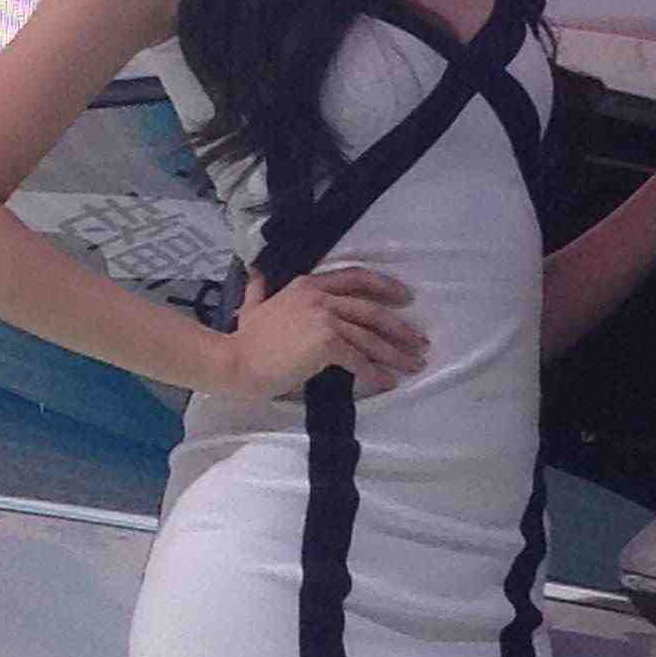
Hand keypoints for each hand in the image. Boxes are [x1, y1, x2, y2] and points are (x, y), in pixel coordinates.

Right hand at [227, 262, 429, 399]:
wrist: (236, 361)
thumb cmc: (245, 339)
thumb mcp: (253, 306)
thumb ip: (259, 289)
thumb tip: (256, 274)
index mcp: (308, 284)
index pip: (356, 277)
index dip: (385, 286)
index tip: (406, 298)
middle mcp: (320, 297)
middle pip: (372, 309)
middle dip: (400, 326)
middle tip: (420, 340)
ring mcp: (324, 318)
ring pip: (370, 335)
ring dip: (396, 352)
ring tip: (414, 364)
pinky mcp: (326, 344)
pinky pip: (359, 359)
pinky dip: (376, 372)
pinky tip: (388, 382)